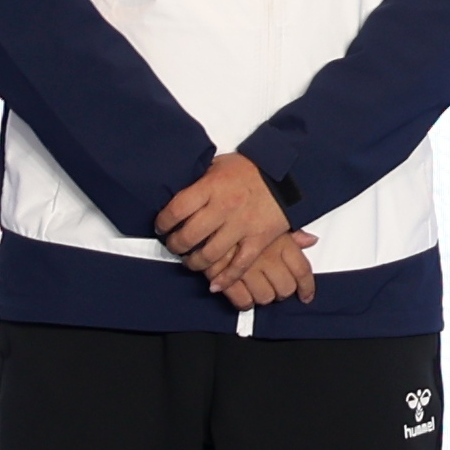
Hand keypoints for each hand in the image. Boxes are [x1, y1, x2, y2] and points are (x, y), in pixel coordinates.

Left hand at [159, 153, 315, 307]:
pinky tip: (214, 284)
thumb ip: (199, 181)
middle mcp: (224, 207)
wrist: (288, 176)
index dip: (163, 222)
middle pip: (189, 236)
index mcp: (212, 187)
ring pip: (209, 255)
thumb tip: (176, 191)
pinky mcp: (258, 239)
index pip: (176, 209)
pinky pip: (239, 265)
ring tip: (191, 262)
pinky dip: (225, 279)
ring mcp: (242, 225)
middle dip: (175, 245)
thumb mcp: (219, 165)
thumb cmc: (251, 170)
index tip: (161, 226)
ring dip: (194, 263)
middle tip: (174, 245)